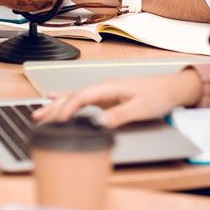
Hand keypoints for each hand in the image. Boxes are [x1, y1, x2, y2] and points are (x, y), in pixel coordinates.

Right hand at [32, 69, 202, 126]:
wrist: (171, 88)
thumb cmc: (158, 95)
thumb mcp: (140, 108)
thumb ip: (119, 115)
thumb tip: (99, 122)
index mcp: (108, 88)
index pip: (80, 98)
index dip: (66, 110)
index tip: (56, 122)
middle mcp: (102, 87)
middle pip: (72, 97)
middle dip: (54, 109)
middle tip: (39, 121)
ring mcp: (103, 91)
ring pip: (74, 98)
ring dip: (56, 106)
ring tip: (39, 114)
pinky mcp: (106, 96)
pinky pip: (81, 98)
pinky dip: (66, 100)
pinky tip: (55, 98)